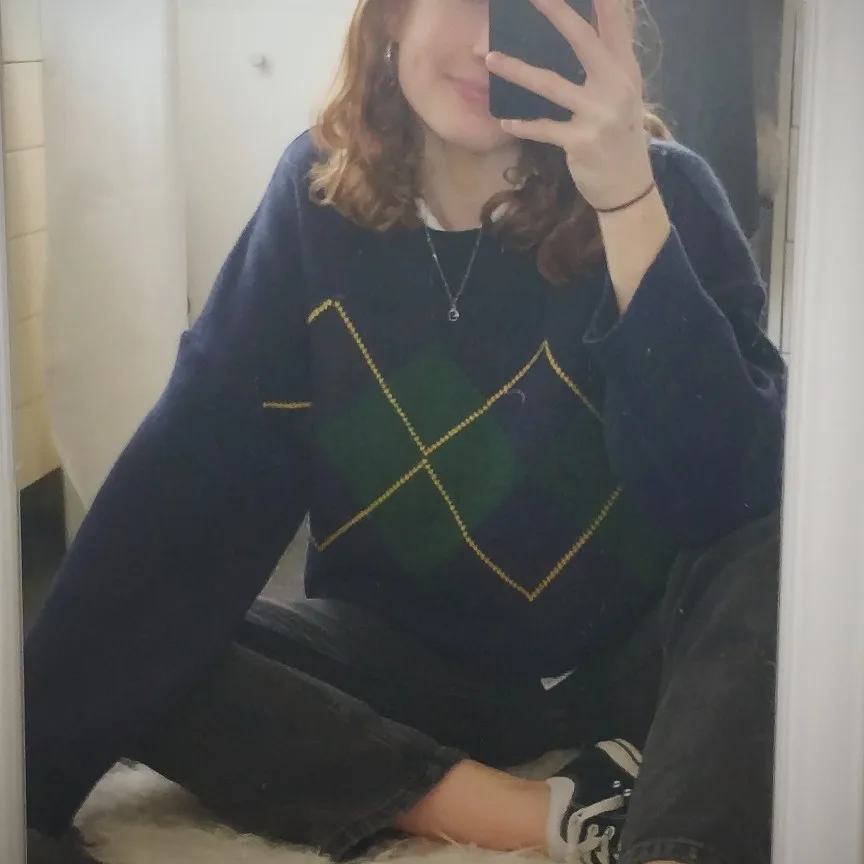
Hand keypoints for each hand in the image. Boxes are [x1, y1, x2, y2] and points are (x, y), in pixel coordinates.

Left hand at [485, 0, 654, 212]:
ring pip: (552, 84)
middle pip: (582, 39)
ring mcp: (599, 115)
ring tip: (489, 58)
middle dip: (555, 12)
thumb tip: (593, 21)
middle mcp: (616, 86)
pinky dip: (522, 126)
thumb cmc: (619, 135)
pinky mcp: (581, 142)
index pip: (615, 21)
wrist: (629, 186)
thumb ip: (609, 58)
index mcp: (625, 68)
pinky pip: (544, 128)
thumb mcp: (623, 92)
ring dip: (517, 71)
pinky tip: (504, 122)